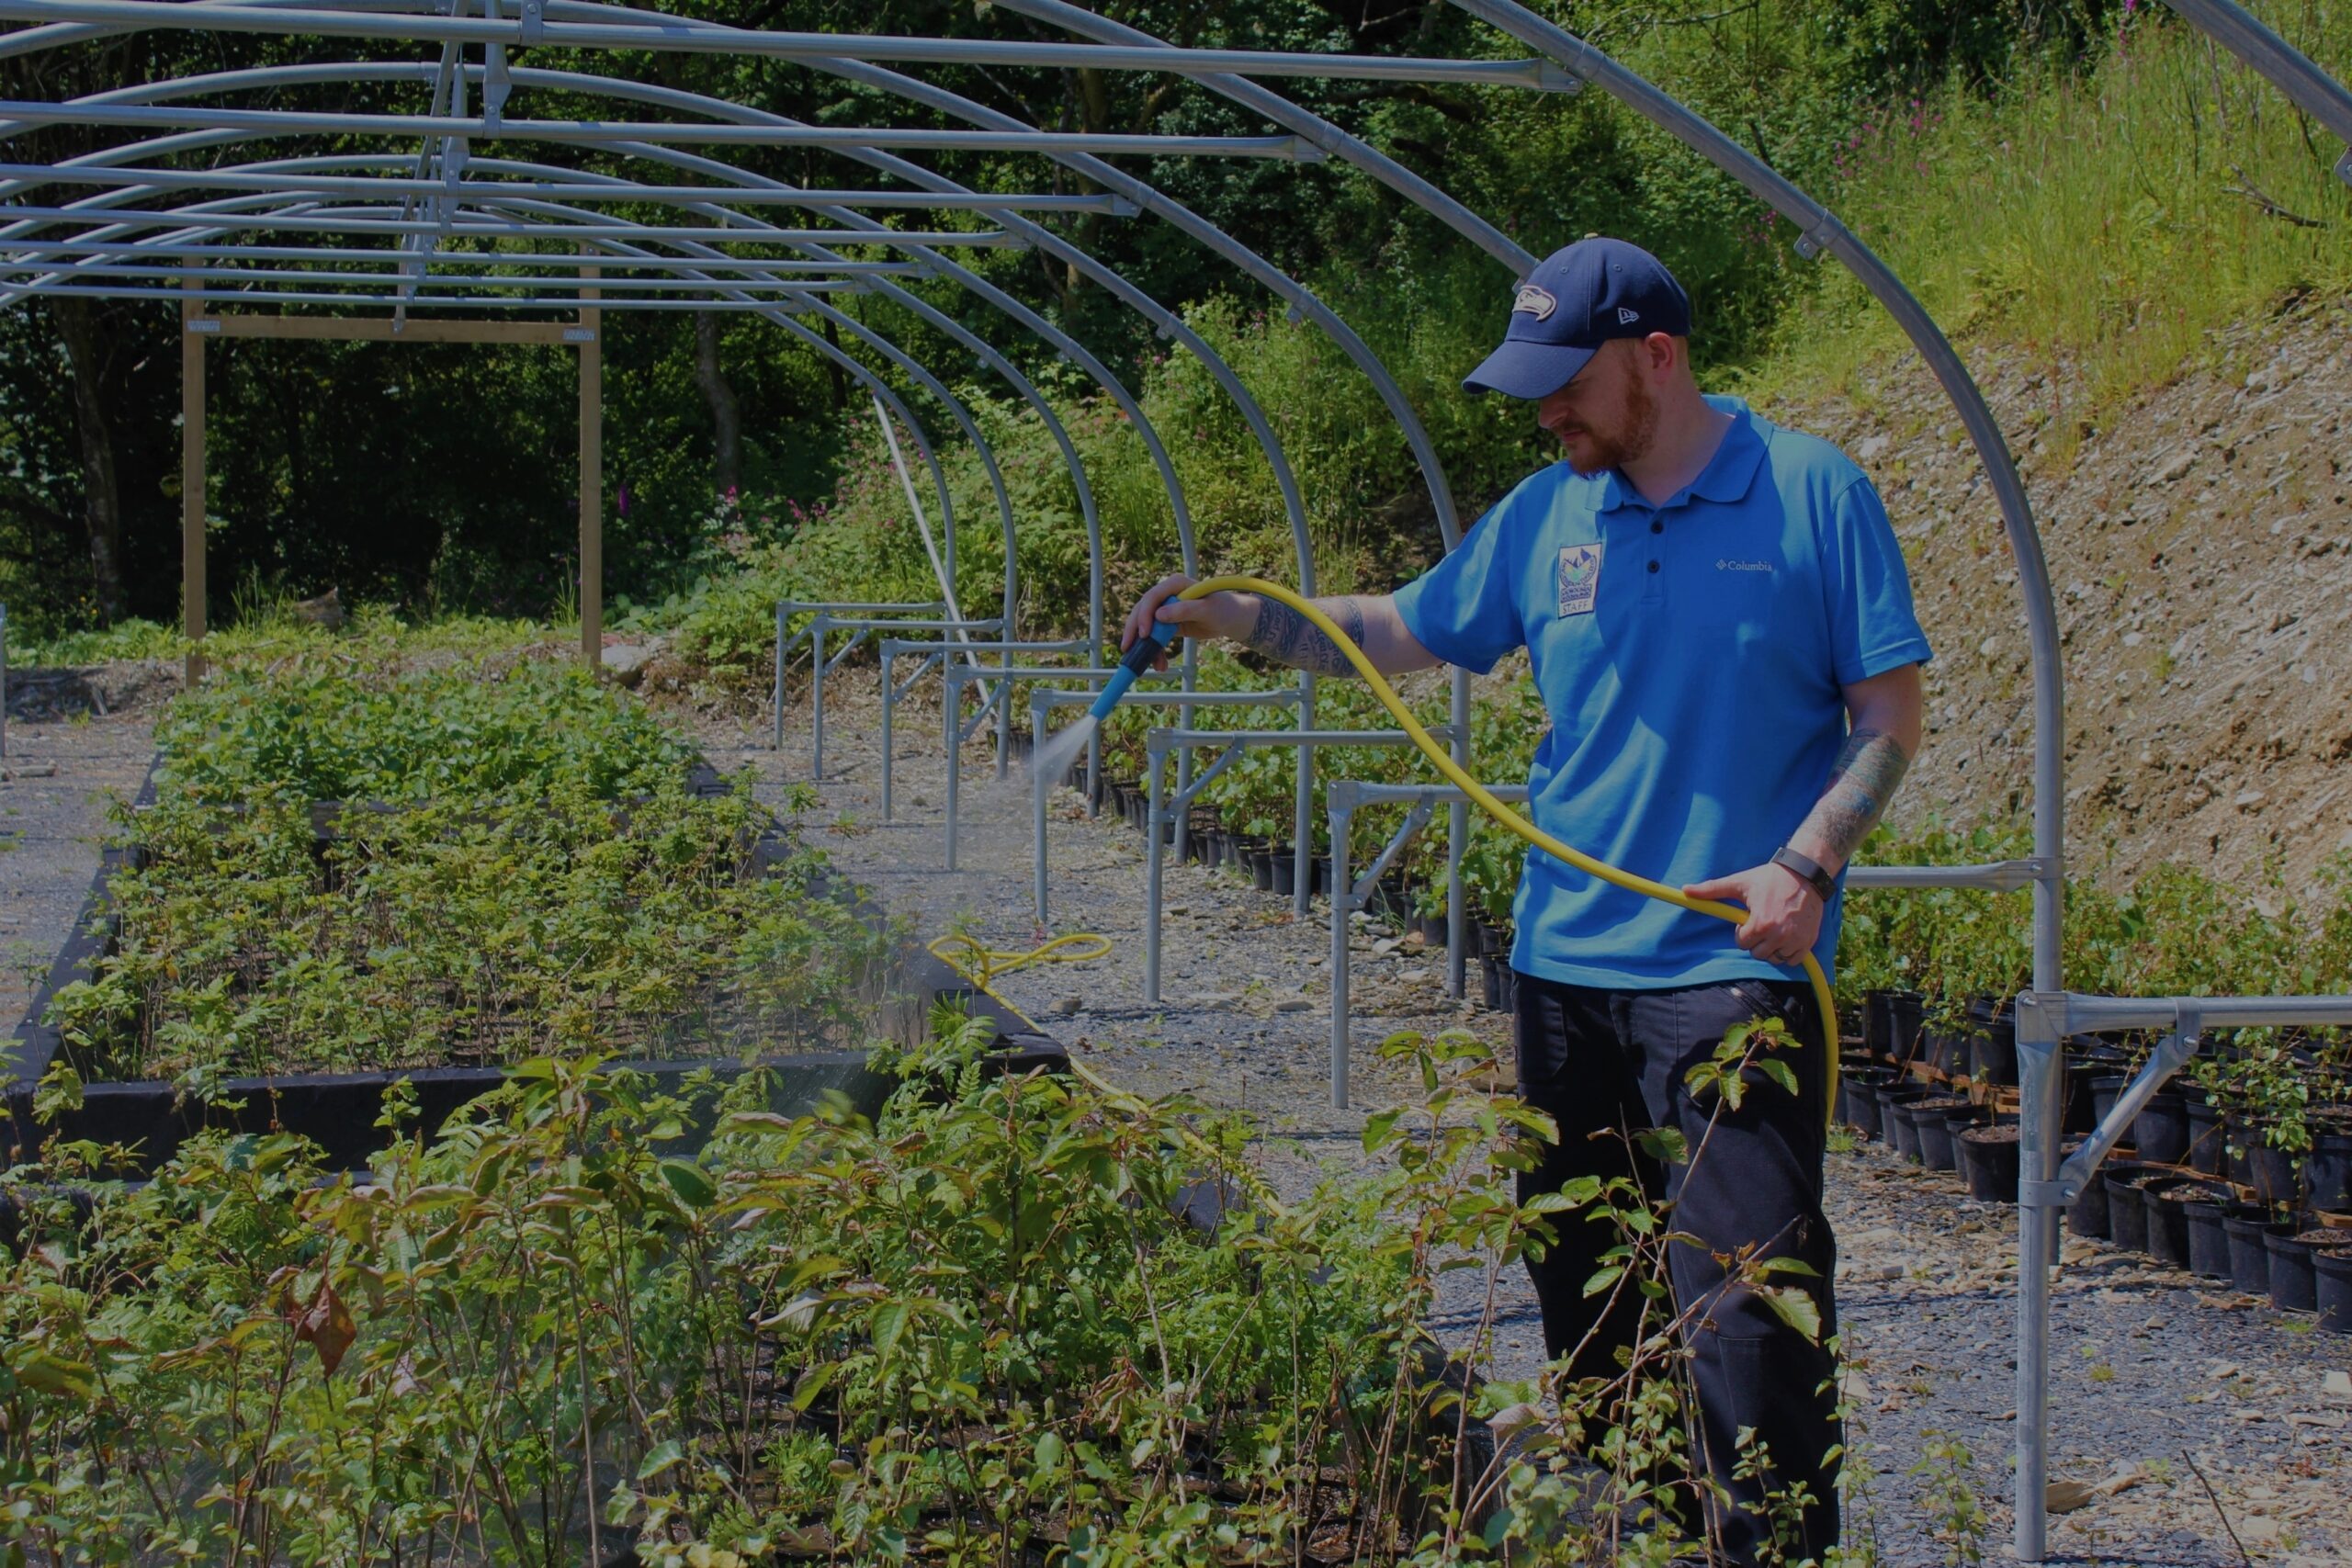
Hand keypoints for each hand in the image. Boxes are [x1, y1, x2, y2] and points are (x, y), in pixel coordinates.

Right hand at [1118, 574, 1257, 670]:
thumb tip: (1159, 615)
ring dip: (1146, 646)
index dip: (1145, 615)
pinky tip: (1159, 664)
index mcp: (1174, 585)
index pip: (1152, 597)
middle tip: (1128, 649)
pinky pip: (1155, 638)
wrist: (1230, 619)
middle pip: (1142, 612)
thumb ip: (1184, 610)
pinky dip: (1155, 651)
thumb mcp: (1206, 610)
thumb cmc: (1222, 609)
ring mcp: (1165, 610)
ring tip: (1154, 664)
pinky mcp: (1167, 624)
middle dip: (1135, 632)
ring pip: (1146, 627)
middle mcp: (1166, 595)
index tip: (1145, 635)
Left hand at [1682, 863, 1823, 968]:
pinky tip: (1786, 936)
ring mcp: (1796, 939)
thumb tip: (1685, 890)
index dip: (1742, 932)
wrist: (1805, 874)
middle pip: (1758, 954)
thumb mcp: (1739, 882)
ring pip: (1775, 958)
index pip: (1742, 943)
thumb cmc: (1770, 878)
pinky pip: (1793, 960)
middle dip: (1756, 941)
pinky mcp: (1809, 941)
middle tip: (1762, 923)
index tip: (1749, 919)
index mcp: (1761, 924)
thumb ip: (1712, 889)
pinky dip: (1788, 952)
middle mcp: (1780, 935)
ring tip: (1774, 929)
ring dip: (1772, 948)